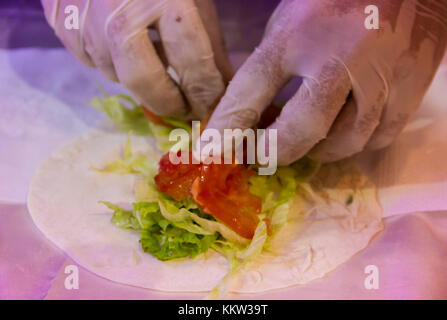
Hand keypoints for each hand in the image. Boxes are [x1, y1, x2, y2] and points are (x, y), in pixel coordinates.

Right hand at [41, 0, 232, 117]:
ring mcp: (83, 18)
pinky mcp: (61, 22)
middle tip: (184, 109)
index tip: (212, 106)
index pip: (190, 61)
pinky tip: (121, 42)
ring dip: (138, 76)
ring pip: (114, 73)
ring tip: (152, 59)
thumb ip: (208, 44)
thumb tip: (220, 88)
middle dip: (168, 102)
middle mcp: (117, 13)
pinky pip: (90, 60)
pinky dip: (110, 59)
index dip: (205, 91)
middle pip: (142, 80)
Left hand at [206, 0, 446, 164]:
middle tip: (264, 155)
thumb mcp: (289, 23)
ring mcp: (380, 74)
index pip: (251, 88)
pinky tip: (345, 132)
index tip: (213, 151)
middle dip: (278, 151)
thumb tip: (250, 116)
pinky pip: (380, 136)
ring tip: (307, 141)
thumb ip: (270, 67)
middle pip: (303, 127)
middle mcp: (338, 57)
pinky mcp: (412, 86)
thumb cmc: (334, 1)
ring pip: (346, 140)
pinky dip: (358, 142)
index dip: (228, 126)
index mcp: (297, 34)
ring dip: (320, 149)